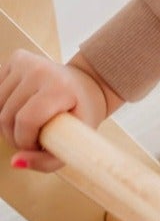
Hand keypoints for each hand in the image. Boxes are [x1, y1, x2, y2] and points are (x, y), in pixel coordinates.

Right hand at [0, 51, 113, 172]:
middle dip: (15, 136)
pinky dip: (4, 107)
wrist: (90, 83)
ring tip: (29, 124)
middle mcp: (40, 70)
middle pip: (6, 116)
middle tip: (33, 138)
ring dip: (8, 123)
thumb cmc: (82, 113)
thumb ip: (46, 161)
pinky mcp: (16, 58)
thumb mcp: (75, 142)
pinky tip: (22, 108)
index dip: (25, 141)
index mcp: (59, 88)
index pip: (25, 121)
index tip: (37, 145)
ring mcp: (26, 62)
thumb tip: (15, 162)